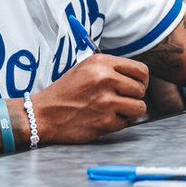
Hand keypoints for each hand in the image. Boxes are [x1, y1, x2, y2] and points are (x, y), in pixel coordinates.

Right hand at [30, 54, 149, 142]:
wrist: (43, 114)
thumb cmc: (66, 91)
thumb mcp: (86, 68)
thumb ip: (111, 69)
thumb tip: (138, 77)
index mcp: (102, 63)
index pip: (141, 70)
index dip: (142, 80)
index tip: (136, 86)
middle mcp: (105, 79)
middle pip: (141, 89)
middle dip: (135, 97)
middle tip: (122, 100)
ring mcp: (106, 101)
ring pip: (139, 107)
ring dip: (130, 112)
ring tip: (116, 110)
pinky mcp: (105, 121)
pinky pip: (125, 123)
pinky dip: (117, 124)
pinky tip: (102, 119)